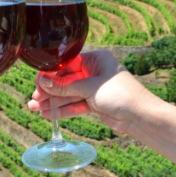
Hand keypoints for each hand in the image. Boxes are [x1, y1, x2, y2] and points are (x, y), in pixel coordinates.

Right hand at [28, 50, 156, 133]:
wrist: (141, 117)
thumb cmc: (120, 95)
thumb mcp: (89, 88)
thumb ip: (65, 87)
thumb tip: (42, 82)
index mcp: (96, 59)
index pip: (67, 64)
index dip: (51, 74)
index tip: (37, 81)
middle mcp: (94, 72)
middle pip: (66, 81)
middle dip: (49, 91)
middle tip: (34, 99)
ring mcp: (94, 88)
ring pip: (68, 95)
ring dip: (53, 102)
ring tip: (35, 109)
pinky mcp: (95, 104)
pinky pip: (75, 105)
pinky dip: (63, 110)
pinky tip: (48, 114)